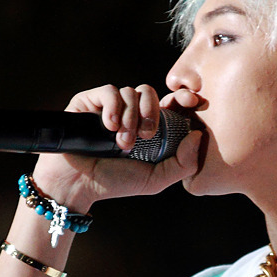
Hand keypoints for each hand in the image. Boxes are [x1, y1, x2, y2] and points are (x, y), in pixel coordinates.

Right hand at [31, 84, 201, 210]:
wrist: (78, 185)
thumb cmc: (115, 182)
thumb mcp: (156, 179)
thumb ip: (183, 163)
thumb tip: (198, 135)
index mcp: (149, 127)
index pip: (169, 102)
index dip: (182, 97)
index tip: (192, 101)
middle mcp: (130, 113)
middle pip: (150, 92)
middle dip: (151, 112)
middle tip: (146, 136)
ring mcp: (110, 106)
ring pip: (130, 91)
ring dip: (130, 118)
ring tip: (121, 143)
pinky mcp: (90, 102)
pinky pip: (109, 91)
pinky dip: (114, 108)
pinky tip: (109, 127)